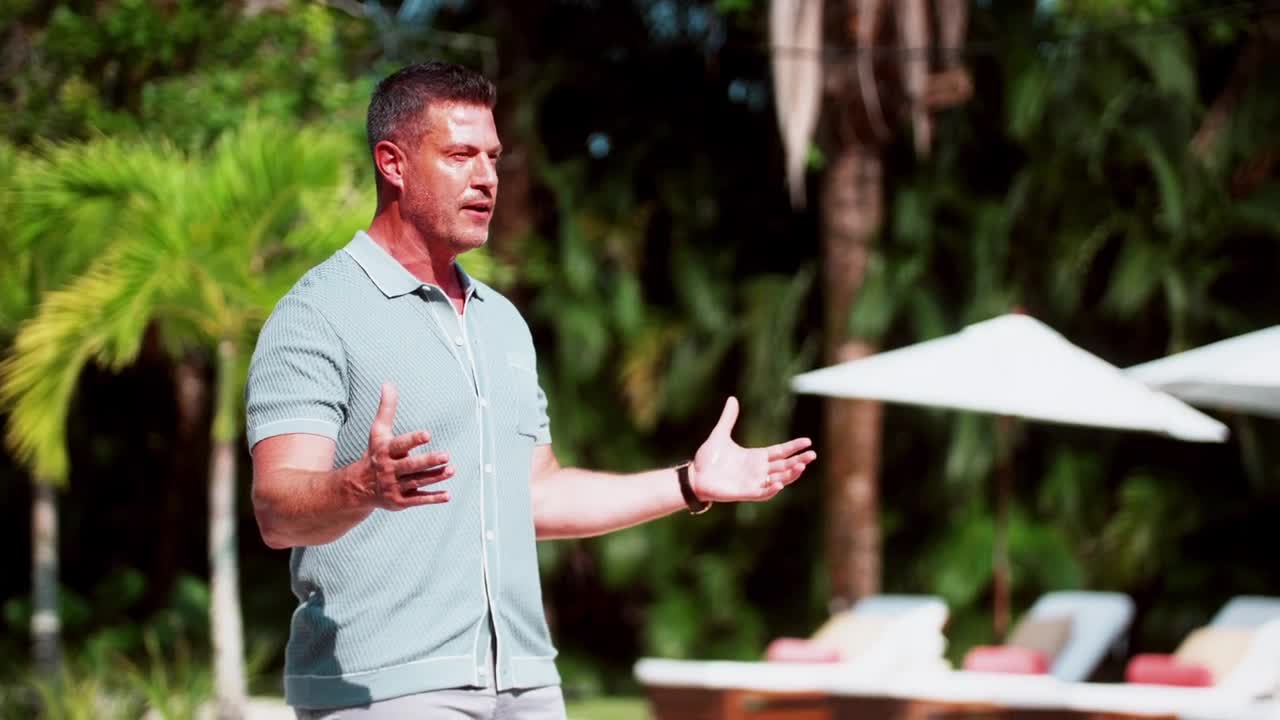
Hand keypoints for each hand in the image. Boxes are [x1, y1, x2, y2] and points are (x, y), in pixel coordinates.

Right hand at [360, 383, 453, 509]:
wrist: (358, 487)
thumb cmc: (374, 454)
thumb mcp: (378, 432)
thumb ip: (387, 409)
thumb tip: (388, 383)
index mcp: (385, 451)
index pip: (400, 445)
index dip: (413, 440)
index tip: (428, 434)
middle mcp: (389, 469)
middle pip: (411, 465)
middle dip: (428, 461)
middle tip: (446, 455)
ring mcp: (394, 486)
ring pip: (417, 481)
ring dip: (435, 477)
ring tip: (451, 470)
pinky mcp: (400, 501)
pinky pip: (418, 499)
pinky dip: (432, 498)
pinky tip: (447, 495)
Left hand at [689, 396, 815, 501]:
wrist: (694, 476)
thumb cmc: (708, 458)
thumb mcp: (720, 435)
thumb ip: (728, 418)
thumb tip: (732, 399)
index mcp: (755, 457)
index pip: (780, 451)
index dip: (794, 447)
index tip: (808, 441)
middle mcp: (758, 470)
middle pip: (783, 465)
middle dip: (799, 461)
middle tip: (813, 455)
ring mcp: (753, 482)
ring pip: (778, 479)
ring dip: (790, 475)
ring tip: (802, 467)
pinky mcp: (745, 493)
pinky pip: (763, 493)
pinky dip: (772, 489)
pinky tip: (780, 483)